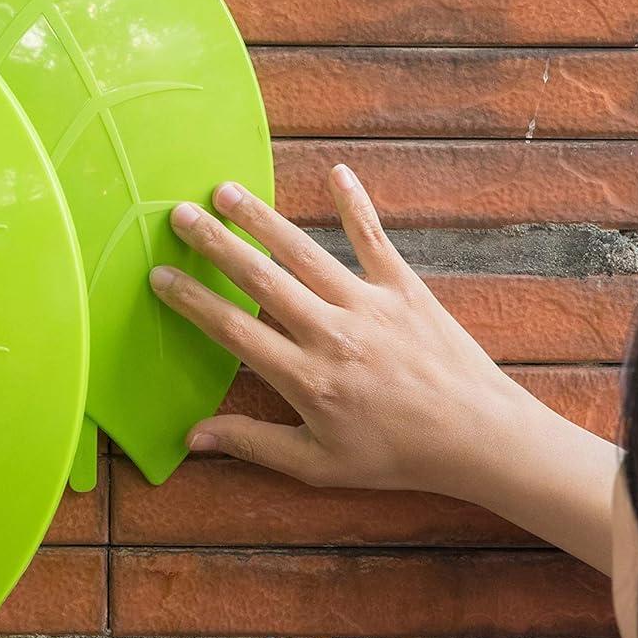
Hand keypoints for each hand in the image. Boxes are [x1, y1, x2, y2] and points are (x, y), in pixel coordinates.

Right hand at [149, 165, 531, 504]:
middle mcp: (331, 334)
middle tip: (179, 214)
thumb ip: (254, 444)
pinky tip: (336, 173)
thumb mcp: (319, 464)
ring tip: (225, 191)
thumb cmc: (395, 455)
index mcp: (306, 378)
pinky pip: (374, 240)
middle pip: (261, 278)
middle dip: (216, 243)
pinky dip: (355, 205)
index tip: (160, 275)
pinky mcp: (404, 289)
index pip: (234, 330)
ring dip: (261, 219)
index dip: (193, 300)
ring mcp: (368, 305)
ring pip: (304, 253)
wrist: (477, 436)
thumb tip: (193, 438)